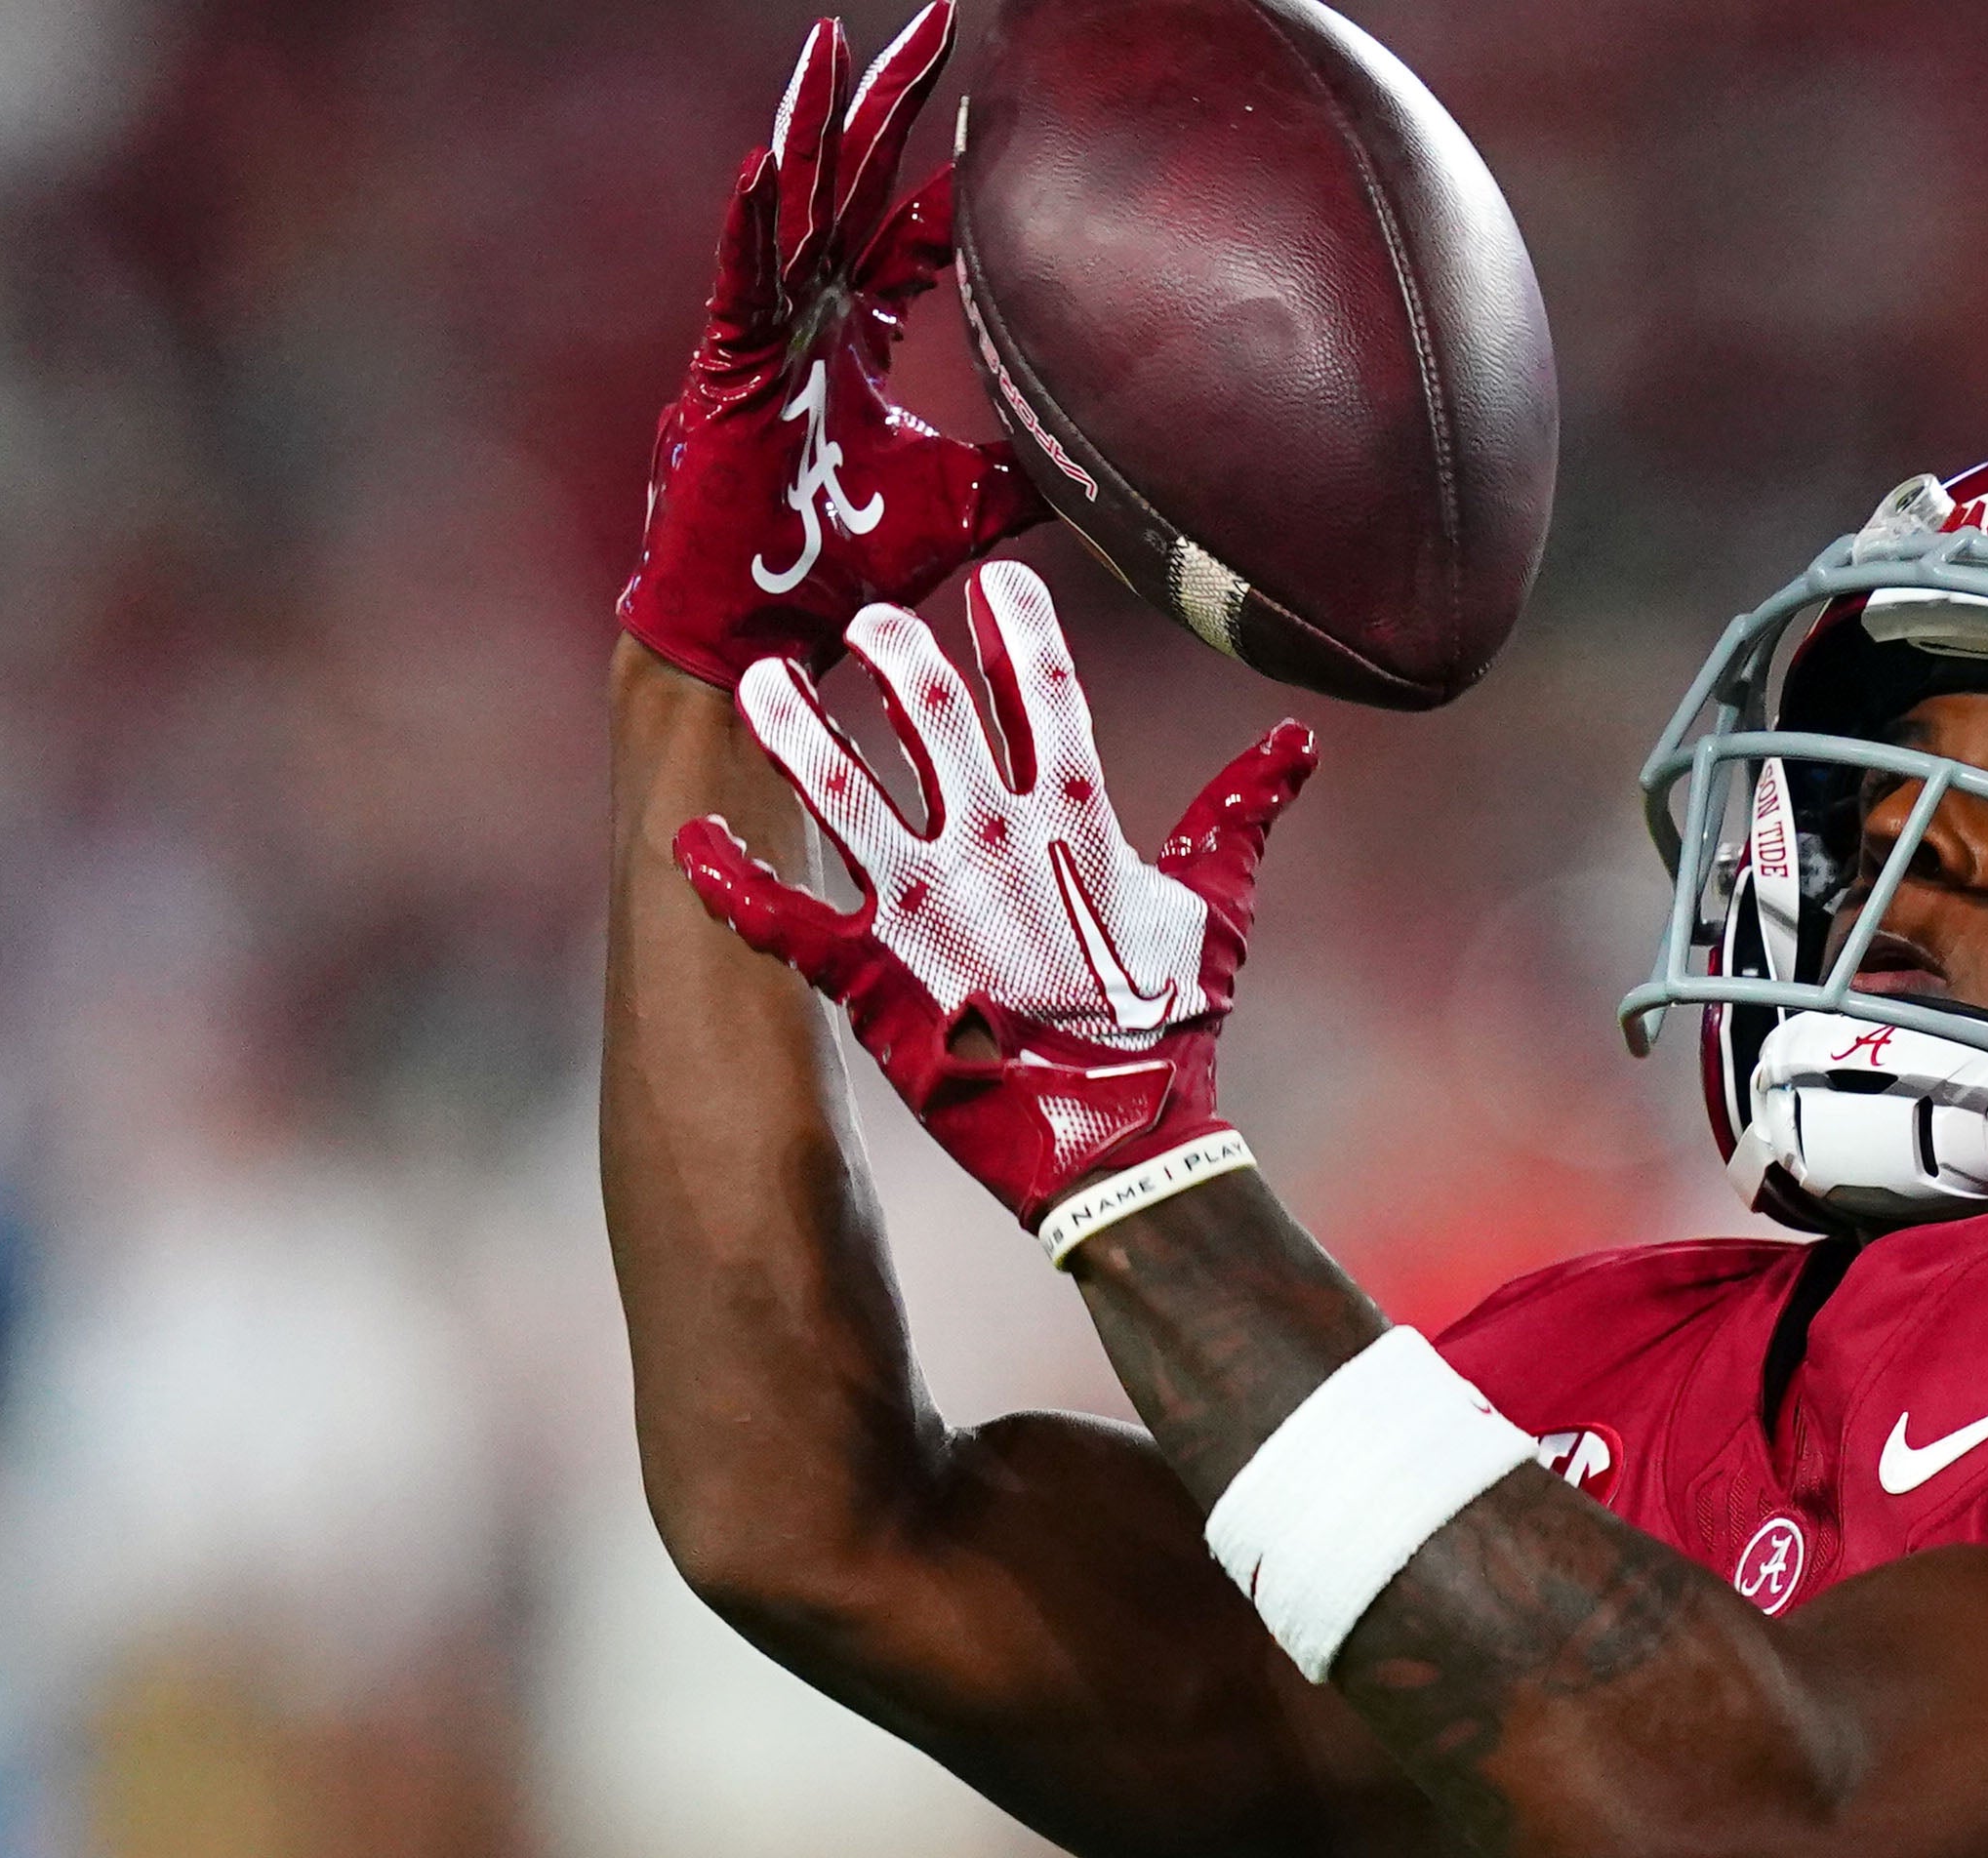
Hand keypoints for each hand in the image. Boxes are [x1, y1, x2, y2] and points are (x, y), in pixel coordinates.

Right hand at [620, 7, 1031, 689]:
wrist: (769, 627)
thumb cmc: (847, 562)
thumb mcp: (971, 505)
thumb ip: (1030, 468)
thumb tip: (1110, 461)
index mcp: (854, 328)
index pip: (915, 231)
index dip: (960, 182)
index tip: (1006, 122)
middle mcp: (808, 311)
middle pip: (856, 178)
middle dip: (892, 98)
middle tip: (935, 17)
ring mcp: (763, 332)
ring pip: (794, 201)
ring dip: (813, 121)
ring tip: (832, 42)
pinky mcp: (727, 368)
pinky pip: (741, 280)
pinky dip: (751, 224)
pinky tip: (763, 163)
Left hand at [679, 560, 1319, 1247]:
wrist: (1121, 1147)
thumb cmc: (1174, 1030)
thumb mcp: (1219, 908)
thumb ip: (1242, 812)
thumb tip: (1298, 742)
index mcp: (1073, 822)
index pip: (1044, 692)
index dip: (1016, 628)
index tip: (990, 581)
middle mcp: (991, 844)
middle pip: (931, 713)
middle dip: (894, 654)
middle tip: (863, 618)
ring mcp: (925, 906)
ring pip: (840, 788)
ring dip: (793, 729)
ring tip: (757, 681)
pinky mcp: (871, 974)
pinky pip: (783, 917)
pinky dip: (729, 881)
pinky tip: (688, 840)